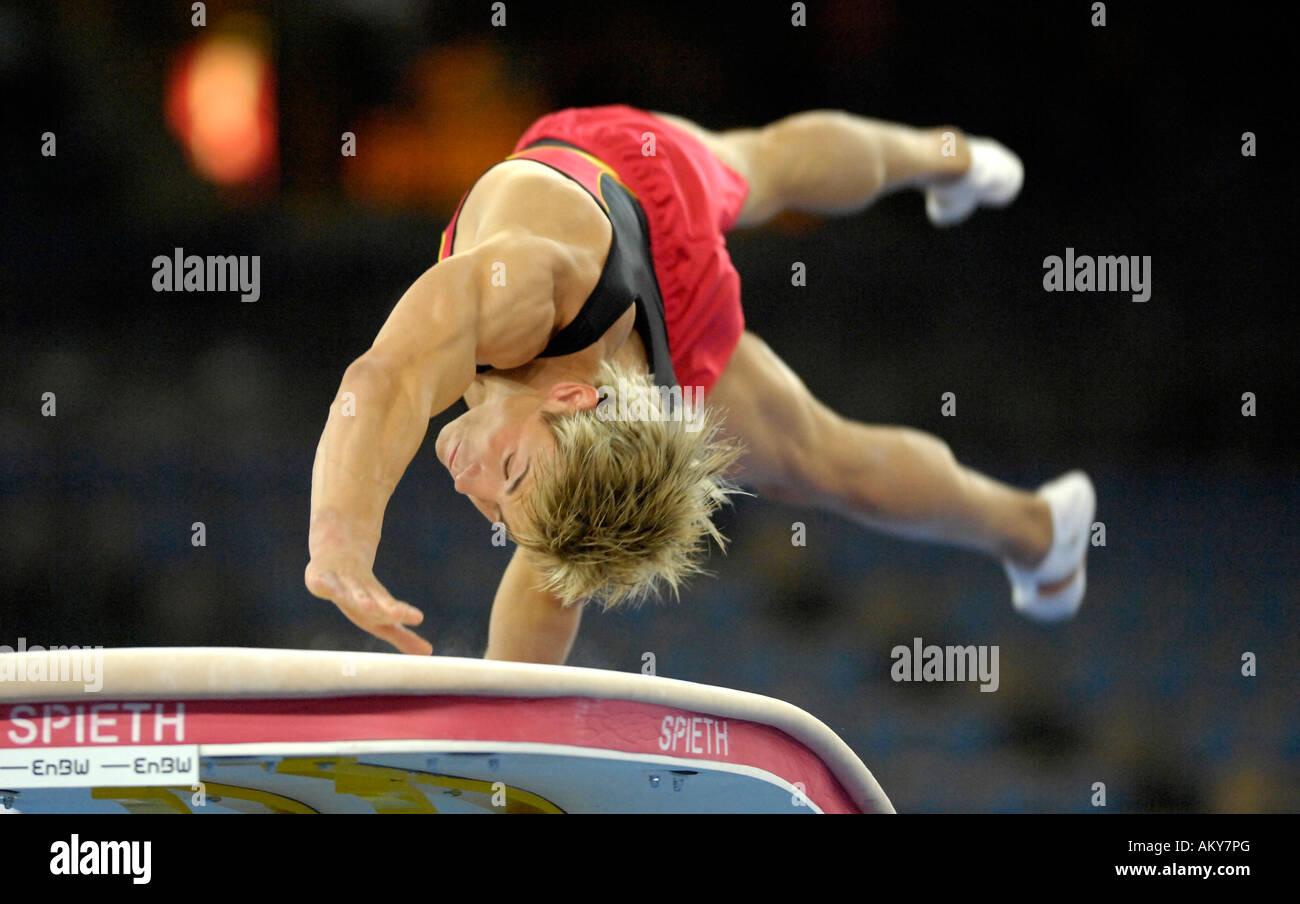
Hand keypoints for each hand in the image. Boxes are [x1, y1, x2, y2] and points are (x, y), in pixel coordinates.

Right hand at [304, 551, 431, 654]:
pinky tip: (321, 585)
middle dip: (385, 607)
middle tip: (398, 613)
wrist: (339, 556)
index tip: (418, 618)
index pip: (391, 608)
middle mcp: (361, 590)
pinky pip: (321, 581)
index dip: (403, 613)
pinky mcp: (320, 577)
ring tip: (367, 605)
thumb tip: (429, 653)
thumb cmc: (362, 594)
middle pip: (375, 600)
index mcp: (376, 601)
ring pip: (350, 590)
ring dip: (358, 597)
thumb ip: (402, 636)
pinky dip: (322, 583)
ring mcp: (341, 582)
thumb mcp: (381, 617)